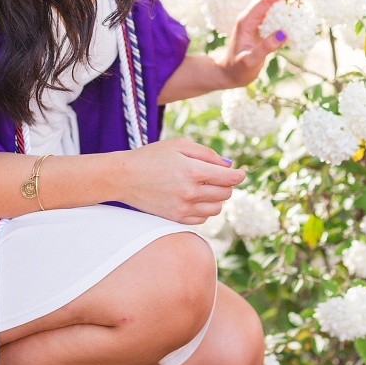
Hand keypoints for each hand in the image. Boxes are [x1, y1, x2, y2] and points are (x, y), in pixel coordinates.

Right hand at [110, 138, 244, 225]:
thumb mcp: (179, 145)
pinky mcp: (176, 219)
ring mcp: (183, 208)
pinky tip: (195, 198)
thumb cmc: (152, 156)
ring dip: (217, 197)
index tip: (241, 172)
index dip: (239, 175)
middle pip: (225, 193)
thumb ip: (207, 153)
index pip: (229, 178)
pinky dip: (204, 209)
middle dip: (226, 184)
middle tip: (218, 176)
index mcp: (193, 171)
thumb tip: (228, 166)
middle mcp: (190, 192)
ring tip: (205, 187)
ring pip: (216, 208)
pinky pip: (202, 218)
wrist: (124, 177)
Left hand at [216, 0, 304, 87]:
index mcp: (246, 20)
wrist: (227, 72)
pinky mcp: (260, 22)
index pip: (265, 0)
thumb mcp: (250, 61)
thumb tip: (284, 32)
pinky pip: (274, 6)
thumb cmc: (237, 68)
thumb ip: (266, 48)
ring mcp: (254, 17)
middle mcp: (250, 15)